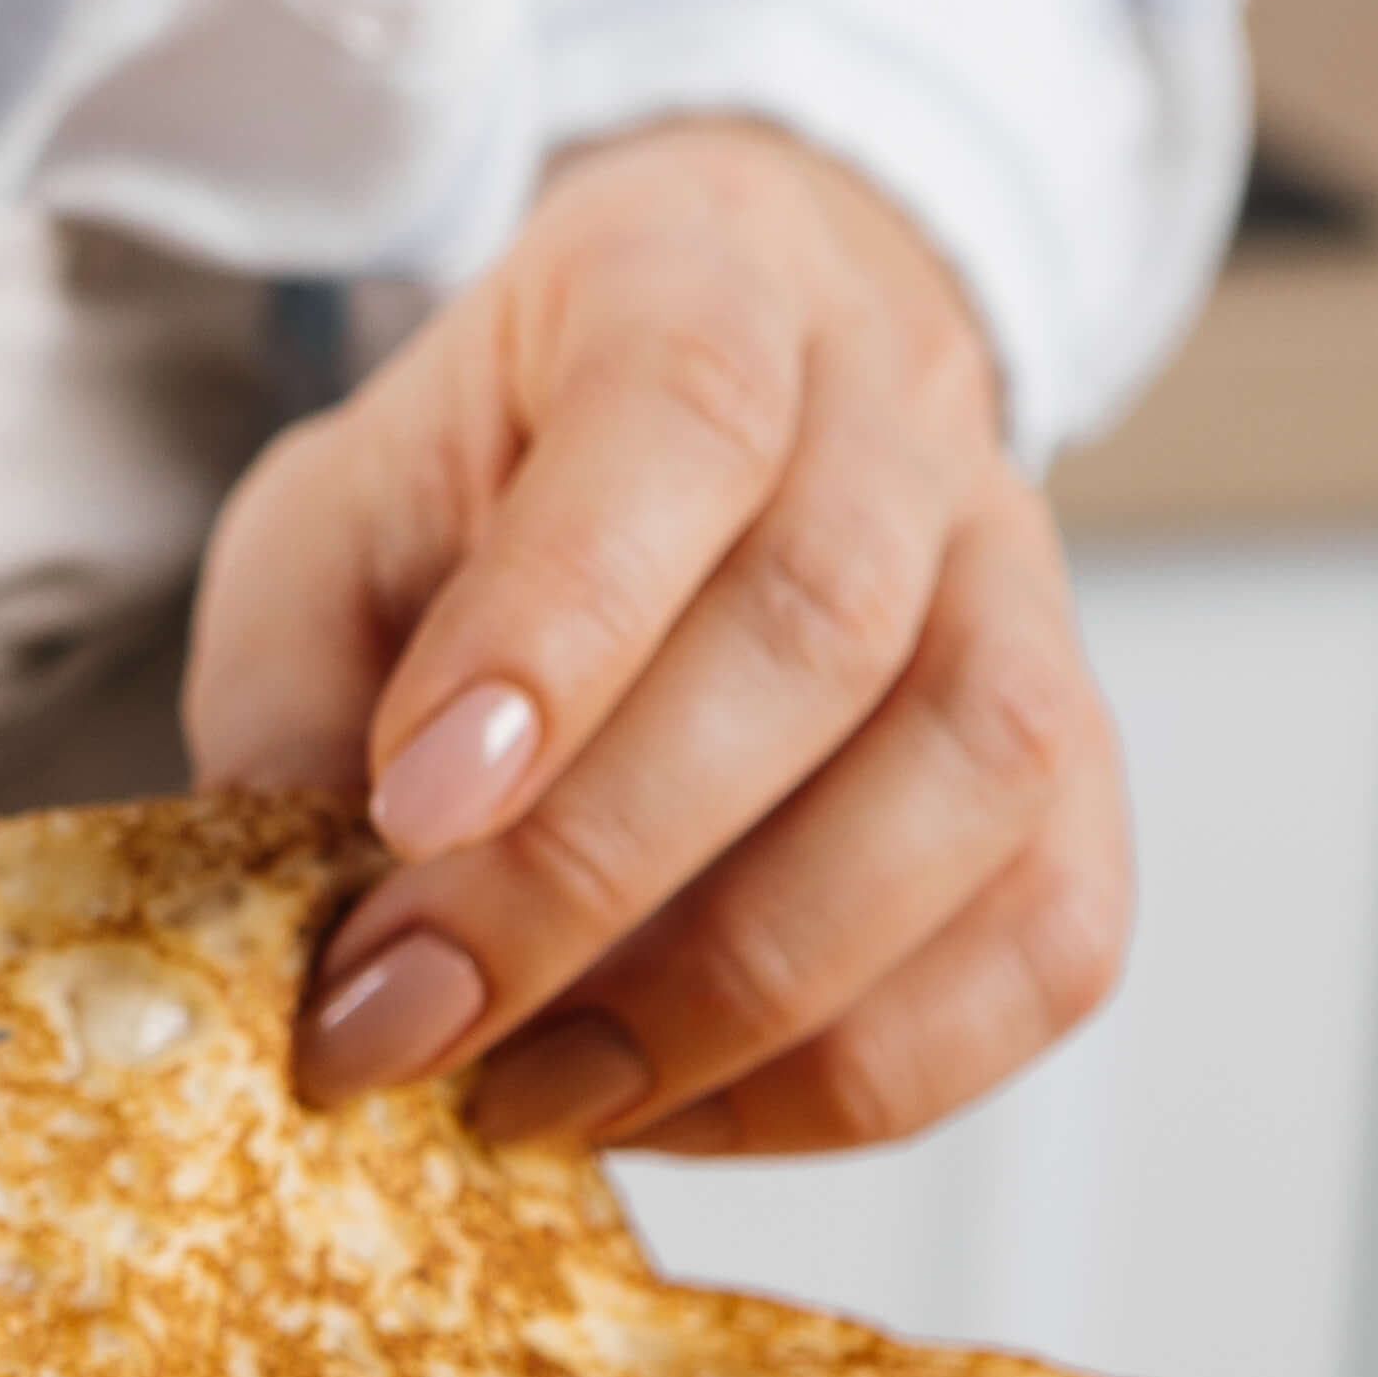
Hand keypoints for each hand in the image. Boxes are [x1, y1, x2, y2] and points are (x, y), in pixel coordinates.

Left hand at [183, 119, 1130, 1153]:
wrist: (707, 414)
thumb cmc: (490, 485)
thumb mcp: (331, 530)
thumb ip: (297, 705)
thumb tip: (300, 946)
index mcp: (694, 275)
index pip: (683, 412)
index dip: (561, 625)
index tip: (414, 808)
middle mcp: (901, 406)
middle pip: (823, 628)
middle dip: (590, 872)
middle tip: (407, 1024)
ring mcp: (1026, 580)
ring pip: (975, 783)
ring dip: (735, 996)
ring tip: (529, 1091)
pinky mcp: (1081, 762)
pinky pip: (1050, 939)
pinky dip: (864, 1070)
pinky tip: (676, 1101)